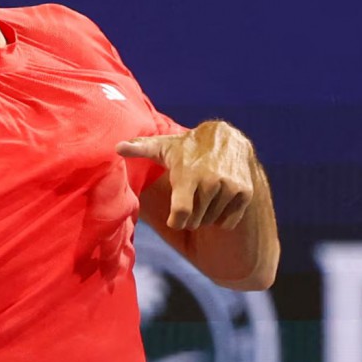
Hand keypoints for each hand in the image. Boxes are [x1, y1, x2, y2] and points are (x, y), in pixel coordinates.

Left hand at [117, 121, 258, 230]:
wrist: (228, 140)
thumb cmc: (187, 149)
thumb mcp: (164, 148)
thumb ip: (141, 149)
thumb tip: (116, 147)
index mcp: (188, 175)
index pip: (182, 213)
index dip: (177, 220)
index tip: (175, 217)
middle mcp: (211, 182)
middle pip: (195, 221)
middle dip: (190, 216)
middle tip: (191, 198)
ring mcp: (230, 187)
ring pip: (211, 221)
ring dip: (206, 215)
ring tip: (205, 195)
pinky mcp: (245, 193)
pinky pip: (227, 222)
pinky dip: (222, 216)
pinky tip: (219, 198)